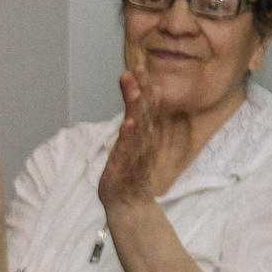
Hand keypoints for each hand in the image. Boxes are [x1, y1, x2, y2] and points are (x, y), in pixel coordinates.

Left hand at [96, 67, 194, 211]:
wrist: (129, 205)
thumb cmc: (130, 173)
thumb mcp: (133, 145)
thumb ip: (137, 122)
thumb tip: (144, 101)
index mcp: (144, 135)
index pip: (145, 107)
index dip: (142, 87)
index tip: (138, 66)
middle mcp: (143, 141)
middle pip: (143, 111)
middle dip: (141, 90)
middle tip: (138, 68)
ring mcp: (136, 153)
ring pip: (138, 127)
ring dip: (136, 108)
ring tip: (134, 90)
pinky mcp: (127, 166)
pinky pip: (129, 150)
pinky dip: (129, 137)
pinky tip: (129, 123)